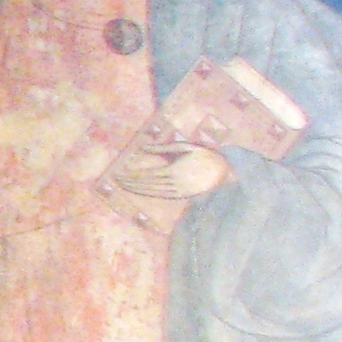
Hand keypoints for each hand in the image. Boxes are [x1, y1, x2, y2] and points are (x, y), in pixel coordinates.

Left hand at [109, 140, 229, 199]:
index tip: (119, 173)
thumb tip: (143, 147)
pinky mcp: (182, 195)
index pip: (146, 175)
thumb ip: (163, 147)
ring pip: (152, 192)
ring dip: (136, 189)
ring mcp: (178, 191)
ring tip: (123, 186)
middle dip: (130, 183)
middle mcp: (174, 183)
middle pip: (146, 185)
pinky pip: (161, 195)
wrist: (225, 172)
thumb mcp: (185, 147)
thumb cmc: (204, 155)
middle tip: (116, 180)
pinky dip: (148, 193)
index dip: (131, 176)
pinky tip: (139, 190)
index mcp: (174, 171)